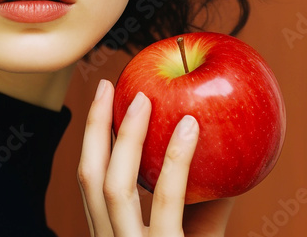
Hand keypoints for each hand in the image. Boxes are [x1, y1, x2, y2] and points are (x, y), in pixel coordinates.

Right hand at [77, 79, 234, 236]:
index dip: (92, 138)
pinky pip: (166, 202)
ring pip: (116, 187)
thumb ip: (205, 202)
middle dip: (94, 127)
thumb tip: (216, 143)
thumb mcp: (198, 235)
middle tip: (106, 85)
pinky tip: (189, 126)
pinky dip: (176, 160)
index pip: (91, 182)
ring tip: (144, 98)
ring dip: (128, 136)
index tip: (101, 100)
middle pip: (90, 178)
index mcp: (111, 234)